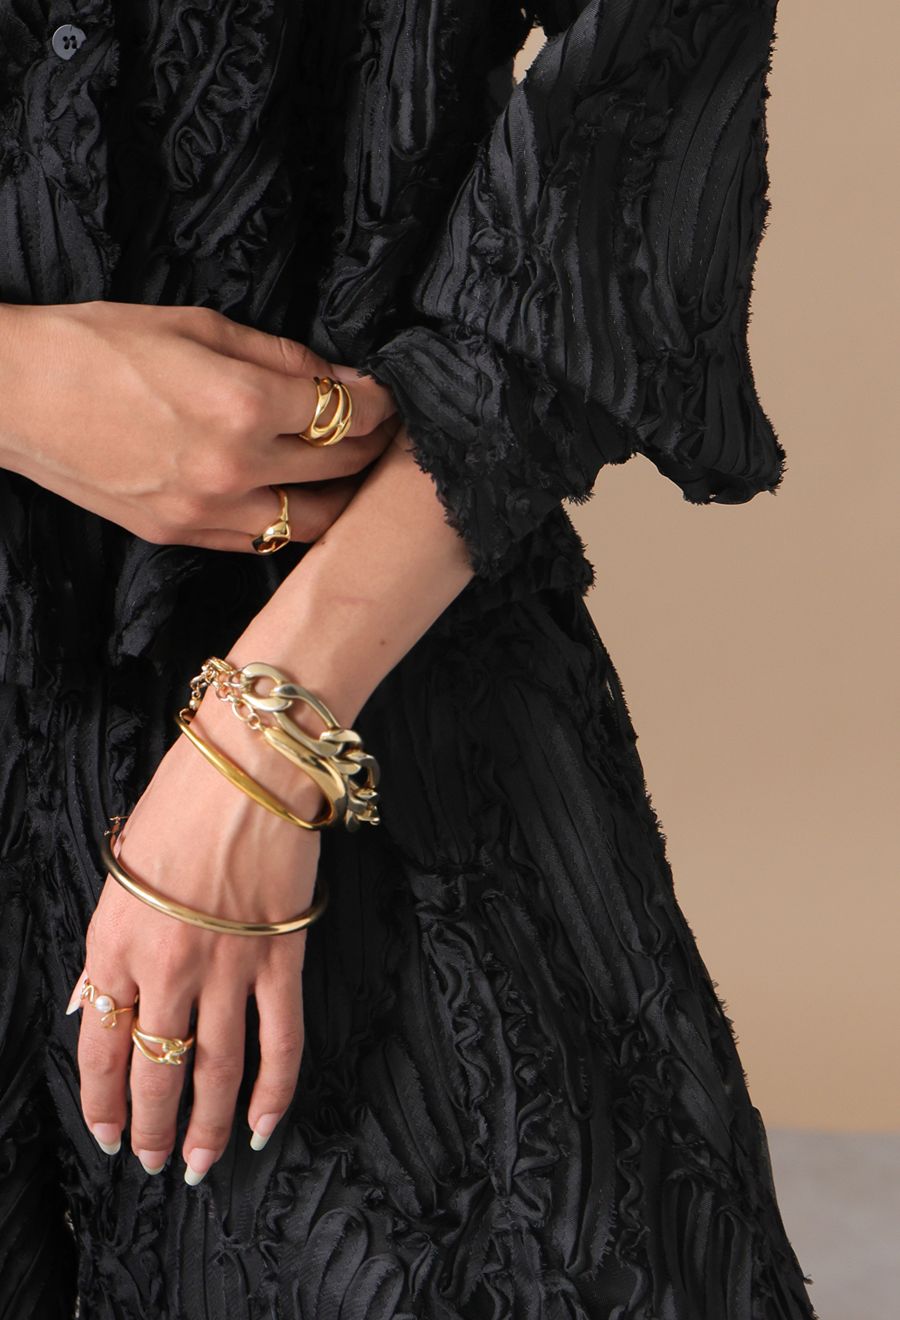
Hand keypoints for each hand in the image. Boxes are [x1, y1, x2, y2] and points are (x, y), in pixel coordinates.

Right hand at [0, 299, 396, 549]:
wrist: (13, 396)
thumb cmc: (97, 345)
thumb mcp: (195, 325)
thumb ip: (278, 354)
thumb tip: (338, 375)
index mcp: (244, 404)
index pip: (348, 411)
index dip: (380, 401)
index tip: (386, 393)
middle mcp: (235, 467)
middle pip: (341, 467)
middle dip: (372, 444)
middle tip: (380, 427)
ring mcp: (209, 511)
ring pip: (313, 522)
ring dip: (340, 495)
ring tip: (345, 468)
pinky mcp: (184, 535)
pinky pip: (262, 539)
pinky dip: (288, 517)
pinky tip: (293, 491)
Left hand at [67, 688, 331, 1181]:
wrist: (250, 764)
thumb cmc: (182, 803)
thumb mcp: (123, 872)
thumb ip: (113, 946)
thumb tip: (98, 1002)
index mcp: (116, 943)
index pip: (100, 1046)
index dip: (103, 1100)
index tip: (109, 1133)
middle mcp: (167, 967)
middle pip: (156, 1069)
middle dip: (153, 1126)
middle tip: (155, 1161)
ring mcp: (228, 967)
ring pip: (214, 1069)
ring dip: (204, 1126)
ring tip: (199, 1163)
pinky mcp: (281, 958)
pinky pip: (280, 1040)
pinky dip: (273, 1090)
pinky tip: (262, 1124)